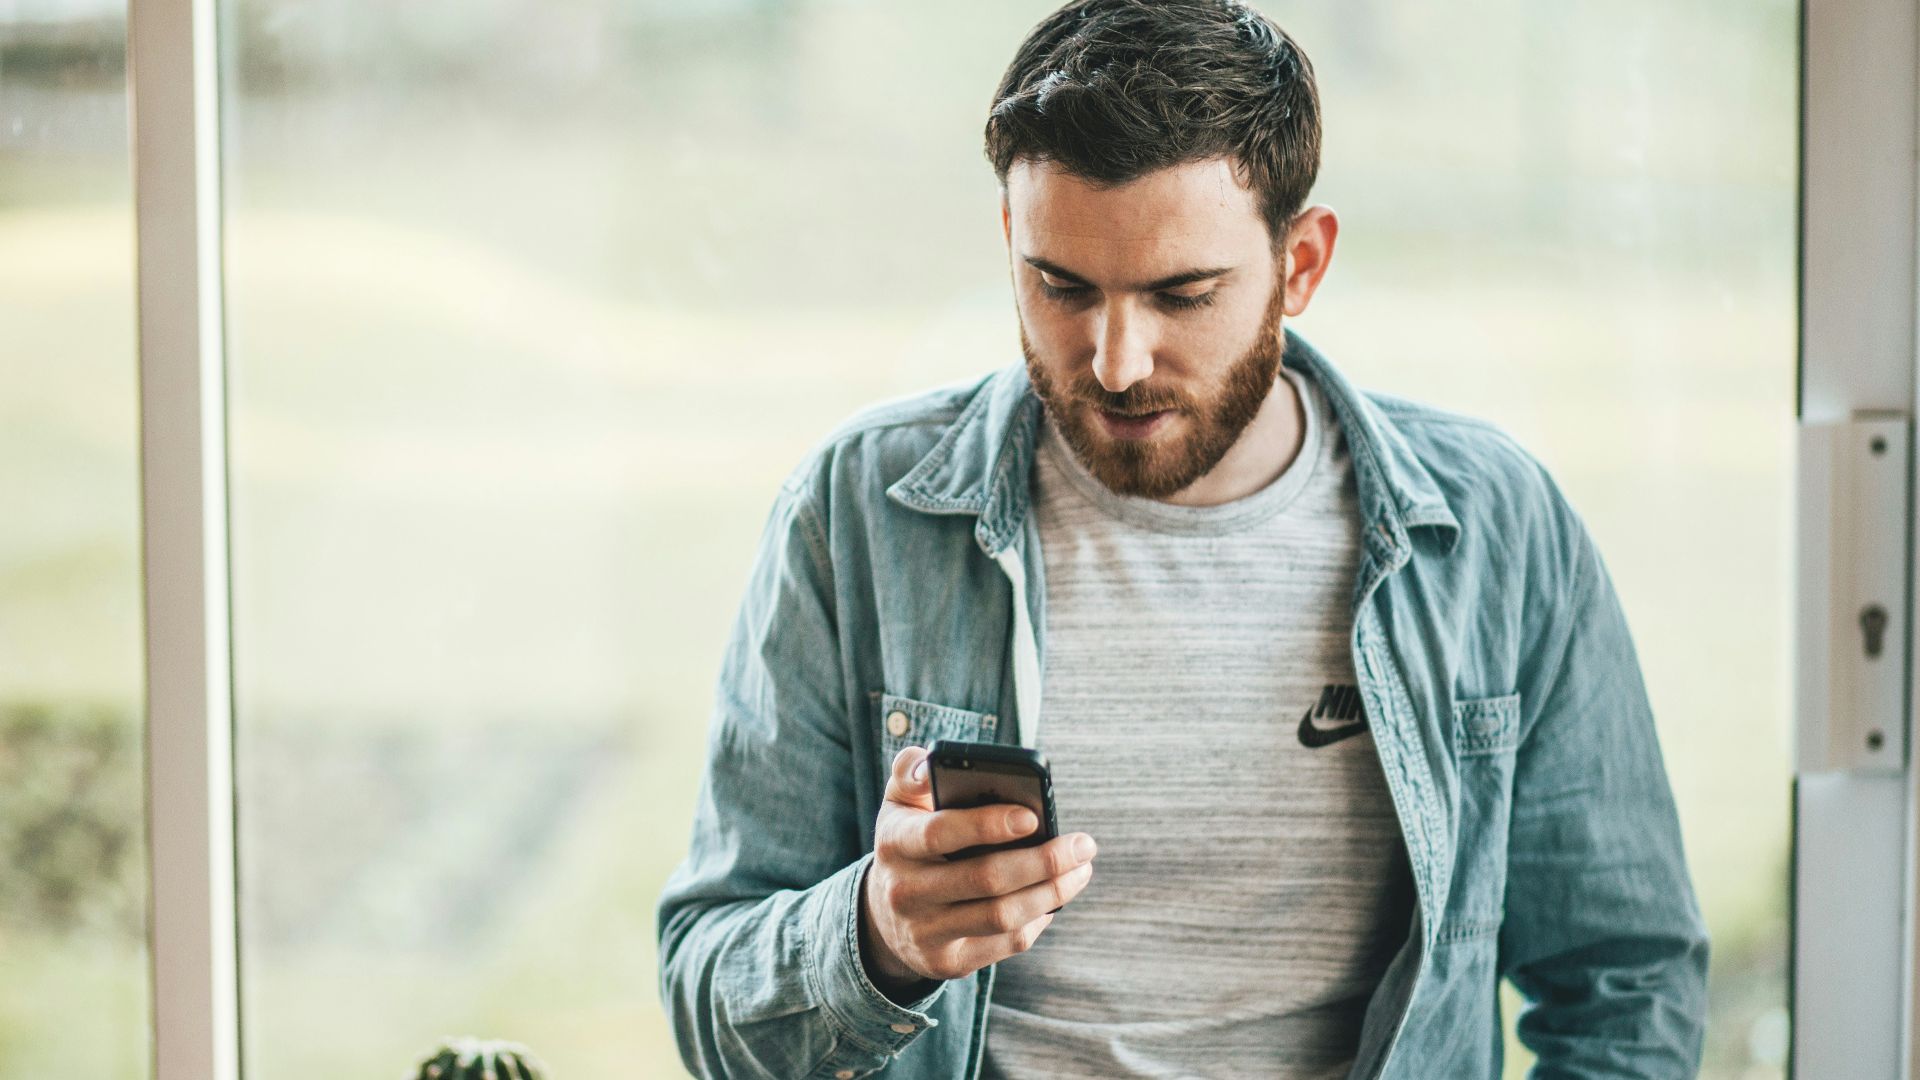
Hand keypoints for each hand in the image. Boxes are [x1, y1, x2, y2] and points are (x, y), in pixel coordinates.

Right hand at [859, 744, 1096, 989]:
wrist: (884, 914)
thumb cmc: (910, 842)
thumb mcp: (900, 803)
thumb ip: (913, 772)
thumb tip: (932, 764)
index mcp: (895, 843)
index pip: (940, 832)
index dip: (987, 825)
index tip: (1033, 816)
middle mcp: (905, 892)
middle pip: (985, 879)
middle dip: (1043, 861)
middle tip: (1084, 845)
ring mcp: (925, 932)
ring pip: (1002, 916)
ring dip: (1051, 892)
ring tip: (1081, 870)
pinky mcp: (946, 962)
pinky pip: (1004, 943)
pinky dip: (1037, 919)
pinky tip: (1055, 898)